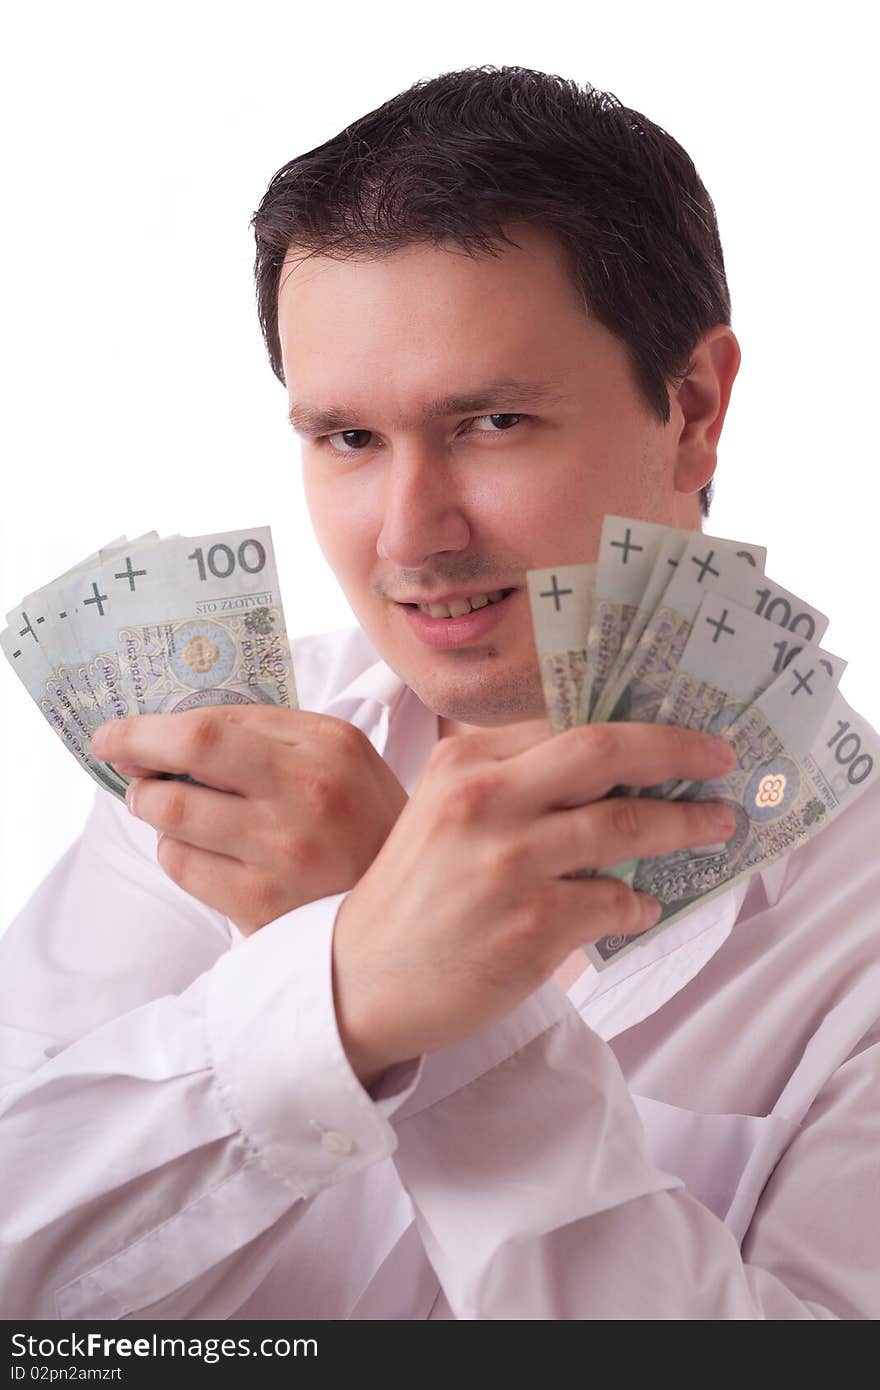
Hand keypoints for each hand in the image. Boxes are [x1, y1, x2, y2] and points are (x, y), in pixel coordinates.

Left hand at [89, 706, 407, 933]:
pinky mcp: (263, 905)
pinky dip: (177, 852)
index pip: (214, 725)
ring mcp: (284, 854)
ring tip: (167, 807)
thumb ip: (269, 733)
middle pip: (186, 760)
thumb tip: (173, 729)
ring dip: (154, 807)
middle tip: (123, 764)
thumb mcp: (341, 758)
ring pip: (173, 817)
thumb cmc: (362, 821)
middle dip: (134, 755)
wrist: (408, 905)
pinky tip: (204, 850)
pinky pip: (183, 867)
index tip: (117, 732)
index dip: (150, 727)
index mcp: (328, 746)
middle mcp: (307, 795)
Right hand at [331, 720, 737, 1088]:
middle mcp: (486, 802)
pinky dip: (640, 903)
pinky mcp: (532, 926)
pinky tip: (642, 907)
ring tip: (715, 827)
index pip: (566, 725)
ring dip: (684, 826)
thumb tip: (612, 771)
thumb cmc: (413, 895)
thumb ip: (511, 783)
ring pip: (626, 827)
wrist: (361, 980)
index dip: (632, 728)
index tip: (674, 737)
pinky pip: (616, 901)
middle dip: (677, 751)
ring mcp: (510, 864)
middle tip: (719, 758)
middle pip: (605, 752)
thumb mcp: (443, 812)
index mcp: (463, 763)